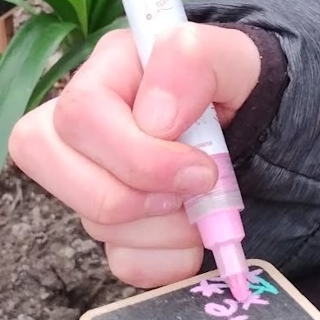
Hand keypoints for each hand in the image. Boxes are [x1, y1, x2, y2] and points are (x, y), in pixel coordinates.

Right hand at [8, 24, 260, 287]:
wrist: (266, 128)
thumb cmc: (241, 85)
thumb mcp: (232, 56)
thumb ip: (191, 59)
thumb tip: (156, 120)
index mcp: (107, 71)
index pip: (80, 115)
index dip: (137, 155)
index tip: (200, 167)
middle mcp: (83, 124)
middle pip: (53, 167)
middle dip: (136, 195)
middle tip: (196, 189)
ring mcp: (89, 177)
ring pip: (94, 223)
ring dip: (166, 227)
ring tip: (202, 202)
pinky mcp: (112, 227)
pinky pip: (125, 263)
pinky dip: (170, 259)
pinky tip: (193, 232)